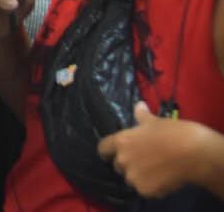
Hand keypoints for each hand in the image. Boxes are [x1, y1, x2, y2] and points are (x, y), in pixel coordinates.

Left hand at [99, 103, 214, 197]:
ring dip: (139, 176)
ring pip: (131, 179)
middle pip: (117, 165)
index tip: (113, 152)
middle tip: (143, 160)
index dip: (108, 151)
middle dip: (127, 164)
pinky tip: (164, 179)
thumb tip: (138, 105)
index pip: (103, 148)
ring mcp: (133, 177)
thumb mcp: (155, 121)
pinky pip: (145, 190)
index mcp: (121, 141)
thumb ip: (142, 116)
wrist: (193, 153)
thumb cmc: (172, 132)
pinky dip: (153, 187)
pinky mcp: (146, 191)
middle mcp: (122, 160)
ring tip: (155, 171)